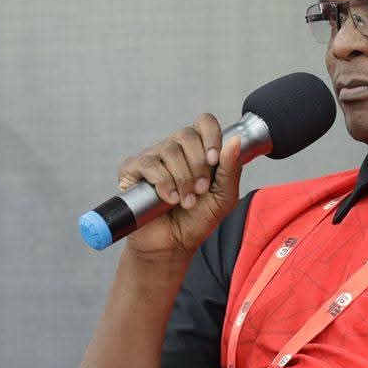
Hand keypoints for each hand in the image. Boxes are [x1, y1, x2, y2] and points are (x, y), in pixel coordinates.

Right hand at [115, 114, 243, 259]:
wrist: (174, 245)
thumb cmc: (198, 220)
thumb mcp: (224, 197)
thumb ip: (231, 169)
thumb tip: (234, 140)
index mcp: (197, 149)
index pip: (204, 123)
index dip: (211, 136)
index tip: (214, 161)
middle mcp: (174, 149)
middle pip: (186, 135)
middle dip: (198, 165)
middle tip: (200, 190)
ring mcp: (152, 158)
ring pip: (168, 150)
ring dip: (182, 179)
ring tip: (186, 201)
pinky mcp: (132, 171)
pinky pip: (148, 164)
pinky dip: (162, 183)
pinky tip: (169, 199)